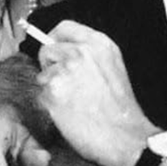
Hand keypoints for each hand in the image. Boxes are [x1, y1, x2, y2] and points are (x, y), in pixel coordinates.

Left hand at [36, 20, 156, 165]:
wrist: (124, 137)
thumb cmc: (120, 109)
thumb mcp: (113, 68)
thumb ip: (89, 55)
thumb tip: (64, 50)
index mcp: (98, 44)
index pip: (63, 28)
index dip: (55, 40)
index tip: (54, 51)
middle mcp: (80, 52)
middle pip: (48, 50)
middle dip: (51, 67)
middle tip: (68, 86)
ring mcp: (65, 70)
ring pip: (43, 75)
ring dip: (52, 88)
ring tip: (74, 102)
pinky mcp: (52, 90)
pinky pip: (41, 95)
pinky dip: (50, 105)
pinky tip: (69, 112)